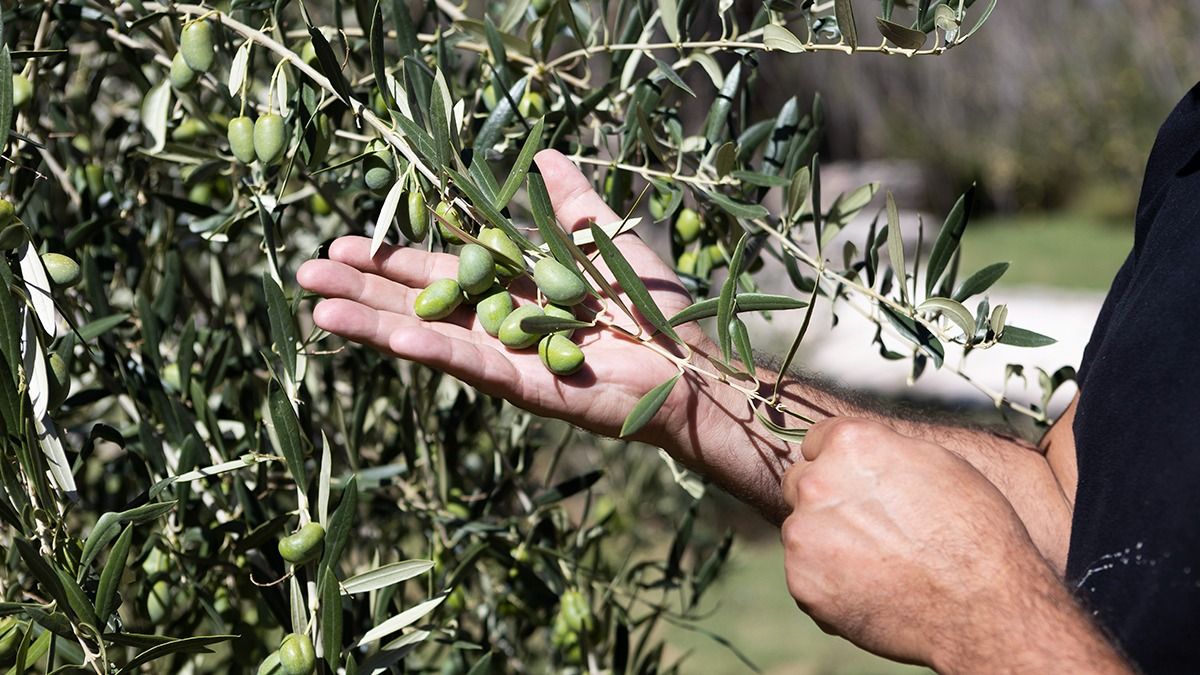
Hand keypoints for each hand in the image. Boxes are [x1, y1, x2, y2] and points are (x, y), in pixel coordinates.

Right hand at [297, 150, 713, 446]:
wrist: (687, 361)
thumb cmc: (651, 303)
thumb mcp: (603, 236)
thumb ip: (569, 202)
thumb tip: (544, 154)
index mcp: (509, 290)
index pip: (436, 271)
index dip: (391, 259)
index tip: (343, 245)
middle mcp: (497, 325)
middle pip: (417, 303)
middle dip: (363, 290)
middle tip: (305, 275)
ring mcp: (506, 359)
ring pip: (430, 336)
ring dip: (374, 324)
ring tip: (318, 312)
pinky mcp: (524, 387)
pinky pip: (473, 364)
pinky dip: (435, 350)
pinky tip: (392, 336)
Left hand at [780, 417, 1062, 670]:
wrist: (984, 608)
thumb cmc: (975, 531)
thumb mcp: (937, 464)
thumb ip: (883, 450)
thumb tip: (858, 450)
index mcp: (851, 443)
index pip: (815, 441)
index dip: (838, 463)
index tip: (858, 485)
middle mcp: (817, 483)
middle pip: (800, 484)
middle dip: (825, 501)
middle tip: (869, 528)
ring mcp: (804, 535)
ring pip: (802, 532)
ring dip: (827, 544)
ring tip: (880, 565)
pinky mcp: (802, 583)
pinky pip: (807, 575)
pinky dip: (830, 583)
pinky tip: (873, 591)